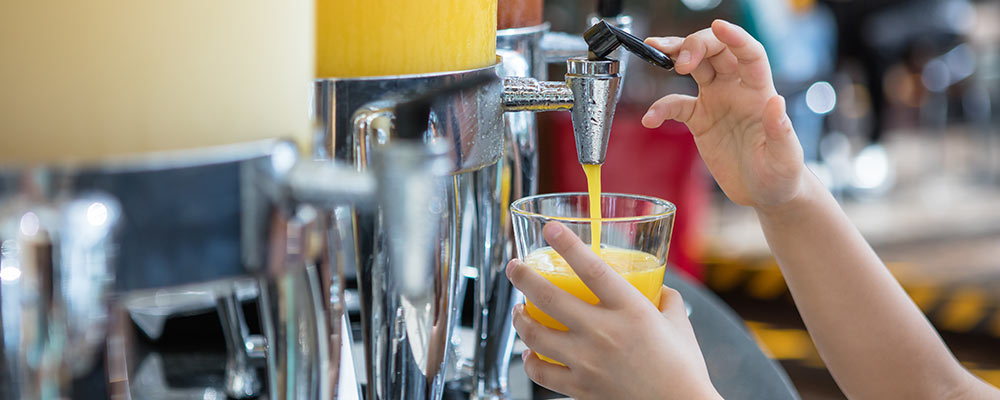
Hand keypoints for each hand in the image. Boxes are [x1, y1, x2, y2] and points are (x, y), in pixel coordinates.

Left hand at [506, 222, 720, 399]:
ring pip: (537, 336)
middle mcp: (604, 333)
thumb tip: (659, 286)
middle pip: (550, 298)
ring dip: (520, 319)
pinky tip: (529, 352)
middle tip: (514, 267)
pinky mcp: (581, 388)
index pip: (592, 269)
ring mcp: (589, 362)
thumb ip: (666, 299)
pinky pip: (542, 374)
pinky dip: (530, 361)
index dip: (568, 245)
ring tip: (519, 309)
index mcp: (631, 310)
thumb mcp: (680, 324)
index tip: (550, 229)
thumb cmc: (684, 369)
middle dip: (524, 277)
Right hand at [643, 20, 805, 210]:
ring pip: (694, 66)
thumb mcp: (785, 158)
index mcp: (759, 92)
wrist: (763, 194)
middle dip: (696, 45)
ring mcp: (716, 101)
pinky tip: (650, 119)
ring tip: (653, 50)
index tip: (719, 26)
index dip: (735, 38)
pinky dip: (660, 109)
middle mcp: (737, 89)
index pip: (749, 54)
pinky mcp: (700, 119)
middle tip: (680, 61)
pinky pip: (675, 105)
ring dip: (675, 54)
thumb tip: (776, 102)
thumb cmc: (781, 175)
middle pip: (716, 51)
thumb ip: (780, 130)